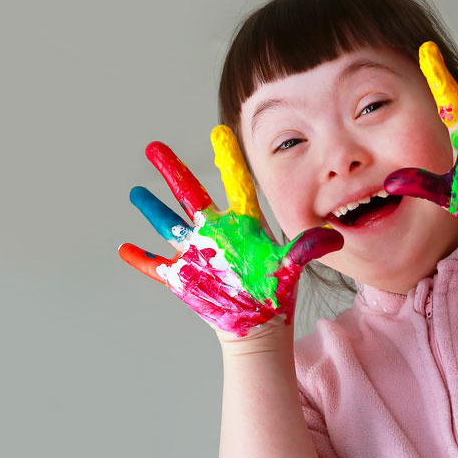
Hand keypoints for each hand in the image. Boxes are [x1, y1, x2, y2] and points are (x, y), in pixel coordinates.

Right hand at [118, 125, 342, 336]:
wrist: (259, 326)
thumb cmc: (275, 293)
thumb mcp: (291, 267)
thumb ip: (306, 249)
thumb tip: (333, 238)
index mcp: (242, 224)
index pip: (234, 184)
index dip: (228, 158)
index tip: (220, 131)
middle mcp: (216, 232)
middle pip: (190, 194)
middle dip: (172, 170)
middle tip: (154, 146)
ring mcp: (197, 253)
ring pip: (169, 224)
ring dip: (152, 208)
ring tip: (135, 191)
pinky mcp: (184, 277)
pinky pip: (157, 267)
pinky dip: (141, 260)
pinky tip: (125, 250)